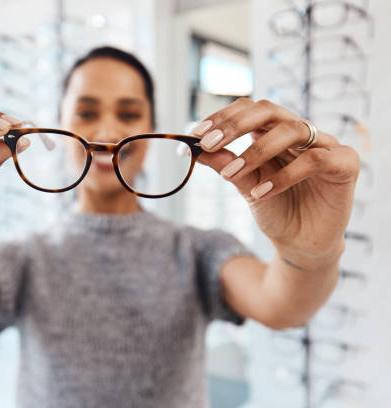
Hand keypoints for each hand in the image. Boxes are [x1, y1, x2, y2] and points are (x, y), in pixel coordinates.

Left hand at [194, 98, 359, 266]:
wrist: (300, 243)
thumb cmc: (275, 208)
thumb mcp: (244, 185)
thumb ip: (225, 164)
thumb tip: (194, 149)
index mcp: (274, 132)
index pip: (249, 109)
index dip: (222, 117)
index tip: (195, 134)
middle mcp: (299, 133)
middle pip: (269, 110)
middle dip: (235, 125)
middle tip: (208, 142)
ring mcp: (325, 145)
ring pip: (292, 131)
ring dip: (256, 152)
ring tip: (231, 174)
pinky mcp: (345, 164)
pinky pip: (315, 160)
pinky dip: (284, 176)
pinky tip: (262, 193)